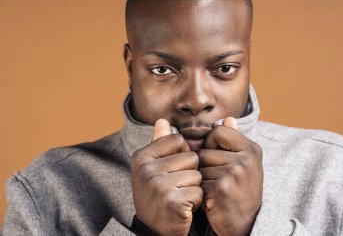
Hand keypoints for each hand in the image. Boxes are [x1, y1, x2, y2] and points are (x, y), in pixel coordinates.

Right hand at [131, 119, 202, 235]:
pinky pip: (199, 191)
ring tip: (180, 196)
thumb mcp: (153, 168)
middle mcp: (147, 169)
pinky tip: (184, 207)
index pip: (178, 140)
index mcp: (142, 157)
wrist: (154, 230)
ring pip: (197, 175)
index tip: (171, 170)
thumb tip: (162, 120)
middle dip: (190, 173)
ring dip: (194, 188)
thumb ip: (159, 143)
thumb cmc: (157, 195)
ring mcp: (158, 185)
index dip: (182, 155)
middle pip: (191, 157)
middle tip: (176, 187)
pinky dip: (196, 201)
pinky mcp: (172, 202)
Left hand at [198, 117, 262, 235]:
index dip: (211, 144)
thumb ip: (234, 140)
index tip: (218, 159)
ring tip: (216, 189)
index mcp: (251, 149)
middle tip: (219, 180)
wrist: (245, 223)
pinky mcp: (222, 188)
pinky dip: (201, 190)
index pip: (218, 131)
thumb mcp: (244, 163)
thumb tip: (228, 119)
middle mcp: (246, 159)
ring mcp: (234, 173)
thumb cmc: (240, 190)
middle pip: (204, 150)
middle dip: (205, 165)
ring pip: (199, 166)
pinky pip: (198, 180)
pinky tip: (212, 198)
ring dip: (202, 178)